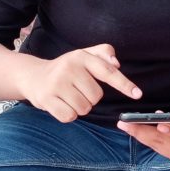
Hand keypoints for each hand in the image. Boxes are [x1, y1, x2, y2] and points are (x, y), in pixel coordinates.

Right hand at [22, 44, 141, 122]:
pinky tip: (60, 104)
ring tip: (68, 97)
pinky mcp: (47, 99)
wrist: (32, 76)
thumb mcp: (83, 55)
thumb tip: (116, 62)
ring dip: (79, 107)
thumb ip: (103, 53)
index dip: (124, 84)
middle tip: (76, 89)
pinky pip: (70, 116)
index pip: (107, 71)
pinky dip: (68, 115)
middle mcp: (69, 68)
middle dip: (90, 97)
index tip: (137, 94)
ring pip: (84, 108)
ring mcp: (57, 84)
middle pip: (96, 96)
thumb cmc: (65, 68)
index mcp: (81, 57)